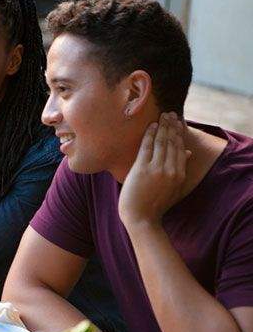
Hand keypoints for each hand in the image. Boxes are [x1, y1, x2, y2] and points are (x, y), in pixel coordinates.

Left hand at [119, 112, 190, 227]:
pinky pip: (147, 147)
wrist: (142, 219)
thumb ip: (180, 170)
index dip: (179, 133)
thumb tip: (188, 152)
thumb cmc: (155, 205)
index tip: (178, 122)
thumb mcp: (174, 188)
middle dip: (172, 126)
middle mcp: (171, 170)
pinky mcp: (142, 169)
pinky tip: (151, 126)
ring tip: (162, 115)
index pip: (180, 148)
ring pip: (162, 142)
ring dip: (162, 127)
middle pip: (172, 142)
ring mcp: (157, 169)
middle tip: (170, 113)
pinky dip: (150, 135)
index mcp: (179, 174)